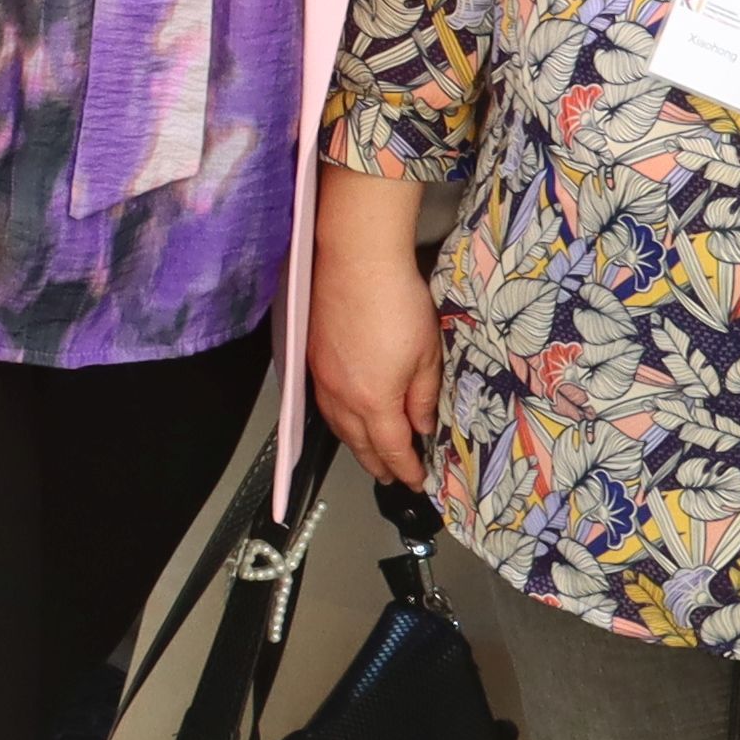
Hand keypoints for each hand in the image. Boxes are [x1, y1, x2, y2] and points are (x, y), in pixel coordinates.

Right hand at [305, 187, 441, 492]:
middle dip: (377, 464)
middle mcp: (341, 396)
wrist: (356, 259)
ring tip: (369, 453)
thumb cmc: (396, 300)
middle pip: (359, 443)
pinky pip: (324, 403)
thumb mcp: (427, 353)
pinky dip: (339, 420)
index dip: (405, 468)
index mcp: (374, 400)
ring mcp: (322, 376)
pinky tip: (346, 415)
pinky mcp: (312, 356)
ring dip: (355, 444)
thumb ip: (423, 396)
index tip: (416, 480)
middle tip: (391, 475)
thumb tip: (421, 425)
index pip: (391, 448)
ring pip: (337, 425)